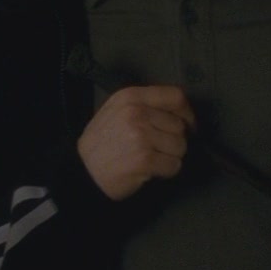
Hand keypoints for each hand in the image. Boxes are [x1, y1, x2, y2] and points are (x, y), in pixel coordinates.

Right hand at [77, 85, 194, 200]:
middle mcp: (137, 112)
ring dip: (171, 156)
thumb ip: (144, 105)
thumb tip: (179, 111)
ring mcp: (141, 135)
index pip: (175, 96)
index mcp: (130, 97)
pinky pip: (174, 165)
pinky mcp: (145, 159)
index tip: (187, 125)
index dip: (187, 113)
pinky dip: (167, 171)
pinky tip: (151, 170)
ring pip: (180, 146)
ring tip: (152, 159)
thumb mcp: (115, 111)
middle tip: (158, 149)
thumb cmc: (101, 143)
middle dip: (174, 140)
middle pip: (179, 125)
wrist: (83, 172)